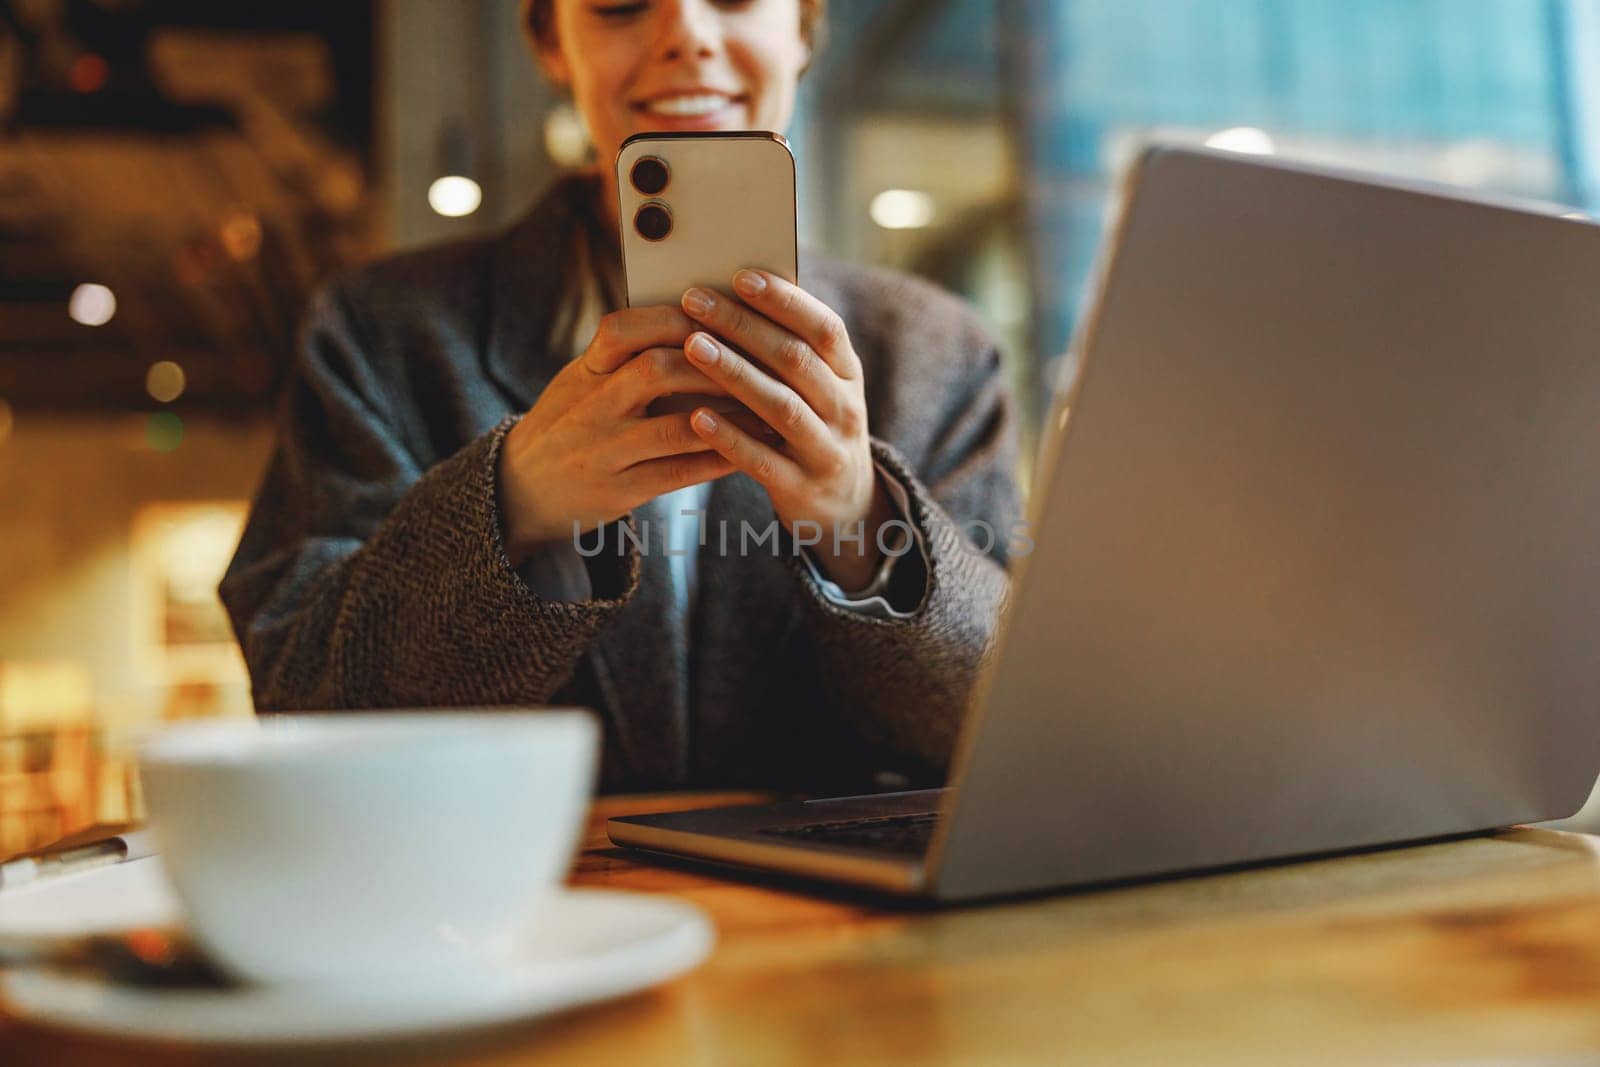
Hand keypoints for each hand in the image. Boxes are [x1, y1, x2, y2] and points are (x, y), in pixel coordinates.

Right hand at [496, 305, 769, 565]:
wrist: (518, 491)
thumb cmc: (569, 425)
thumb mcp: (581, 381)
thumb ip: (625, 356)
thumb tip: (697, 322)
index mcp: (584, 371)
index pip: (622, 329)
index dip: (673, 317)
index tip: (720, 311)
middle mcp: (591, 407)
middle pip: (656, 371)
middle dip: (714, 364)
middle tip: (760, 361)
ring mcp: (605, 452)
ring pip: (675, 427)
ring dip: (729, 417)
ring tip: (769, 409)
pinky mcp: (619, 491)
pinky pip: (678, 473)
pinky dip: (718, 459)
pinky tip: (750, 451)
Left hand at [679, 270, 894, 590]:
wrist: (844, 504)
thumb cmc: (813, 426)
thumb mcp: (818, 386)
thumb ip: (787, 349)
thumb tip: (733, 293)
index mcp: (847, 373)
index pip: (824, 328)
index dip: (785, 301)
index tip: (740, 276)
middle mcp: (845, 408)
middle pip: (796, 360)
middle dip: (744, 327)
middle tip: (695, 301)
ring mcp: (827, 450)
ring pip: (781, 406)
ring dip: (734, 373)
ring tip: (691, 346)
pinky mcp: (802, 488)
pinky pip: (764, 460)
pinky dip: (730, 437)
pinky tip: (696, 416)